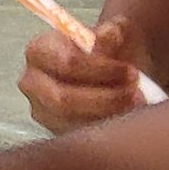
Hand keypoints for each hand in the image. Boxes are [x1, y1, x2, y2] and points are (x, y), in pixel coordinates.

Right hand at [17, 17, 159, 134]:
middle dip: (104, 99)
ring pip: (71, 123)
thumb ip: (112, 32)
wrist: (109, 71)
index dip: (101, 70)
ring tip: (136, 106)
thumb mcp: (115, 35)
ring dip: (108, 116)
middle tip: (136, 94)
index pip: (66, 63)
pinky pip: (78, 137)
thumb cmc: (109, 50)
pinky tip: (127, 120)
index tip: (131, 72)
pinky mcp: (54, 132)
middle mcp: (32, 82)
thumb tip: (110, 33)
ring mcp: (41, 110)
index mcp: (40, 50)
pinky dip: (106, 131)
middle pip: (63, 99)